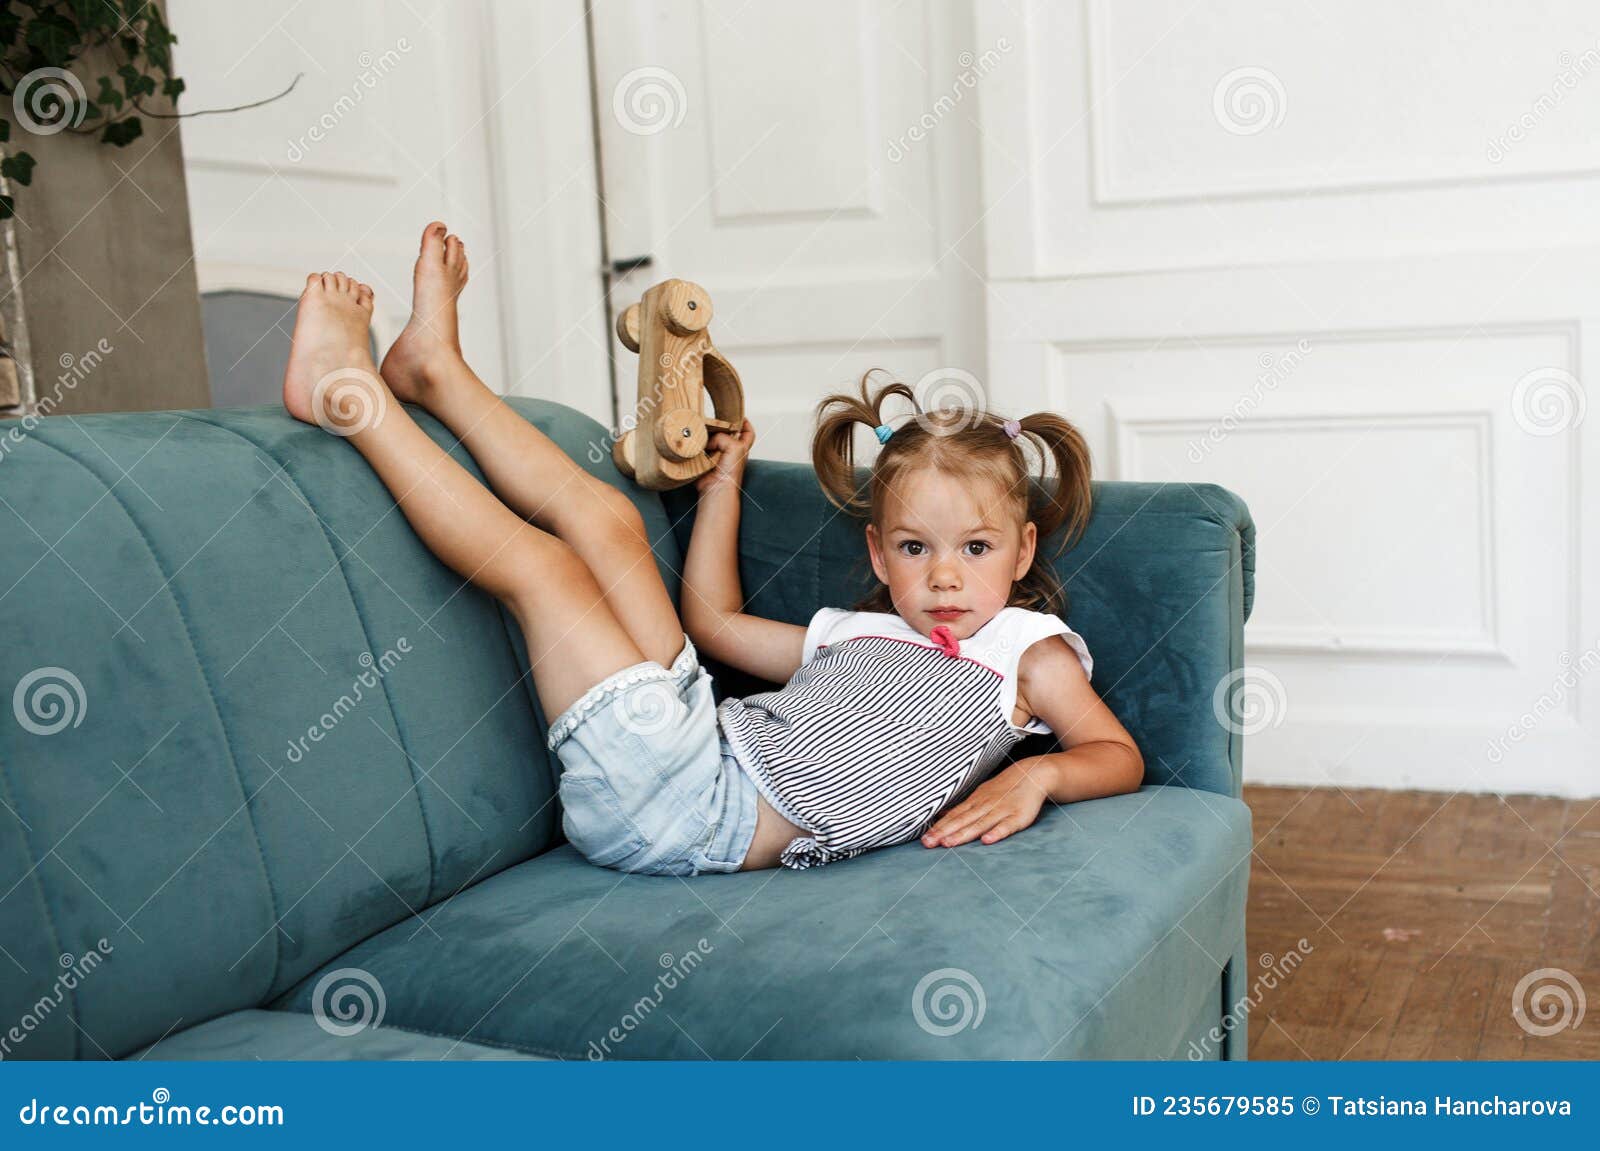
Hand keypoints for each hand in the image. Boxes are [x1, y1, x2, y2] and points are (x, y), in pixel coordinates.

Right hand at [697, 418, 755, 494]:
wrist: (716, 487)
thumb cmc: (730, 473)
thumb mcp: (734, 447)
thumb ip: (723, 437)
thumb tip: (708, 440)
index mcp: (741, 448)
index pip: (747, 432)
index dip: (745, 423)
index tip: (738, 415)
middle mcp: (730, 452)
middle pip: (726, 434)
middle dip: (719, 428)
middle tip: (713, 422)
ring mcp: (717, 456)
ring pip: (711, 440)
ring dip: (706, 437)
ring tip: (702, 433)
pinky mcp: (705, 461)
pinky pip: (699, 449)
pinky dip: (697, 447)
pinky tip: (696, 445)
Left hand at [921, 760, 1050, 847]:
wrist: (1032, 775)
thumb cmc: (1003, 789)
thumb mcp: (980, 795)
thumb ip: (962, 808)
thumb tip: (940, 816)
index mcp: (975, 802)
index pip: (953, 816)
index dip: (938, 828)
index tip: (924, 839)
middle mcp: (985, 806)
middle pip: (962, 821)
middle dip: (944, 832)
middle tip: (927, 843)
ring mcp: (1001, 811)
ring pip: (979, 824)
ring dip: (963, 834)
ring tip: (948, 844)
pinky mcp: (1018, 817)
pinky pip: (1006, 826)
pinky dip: (996, 833)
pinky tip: (986, 841)